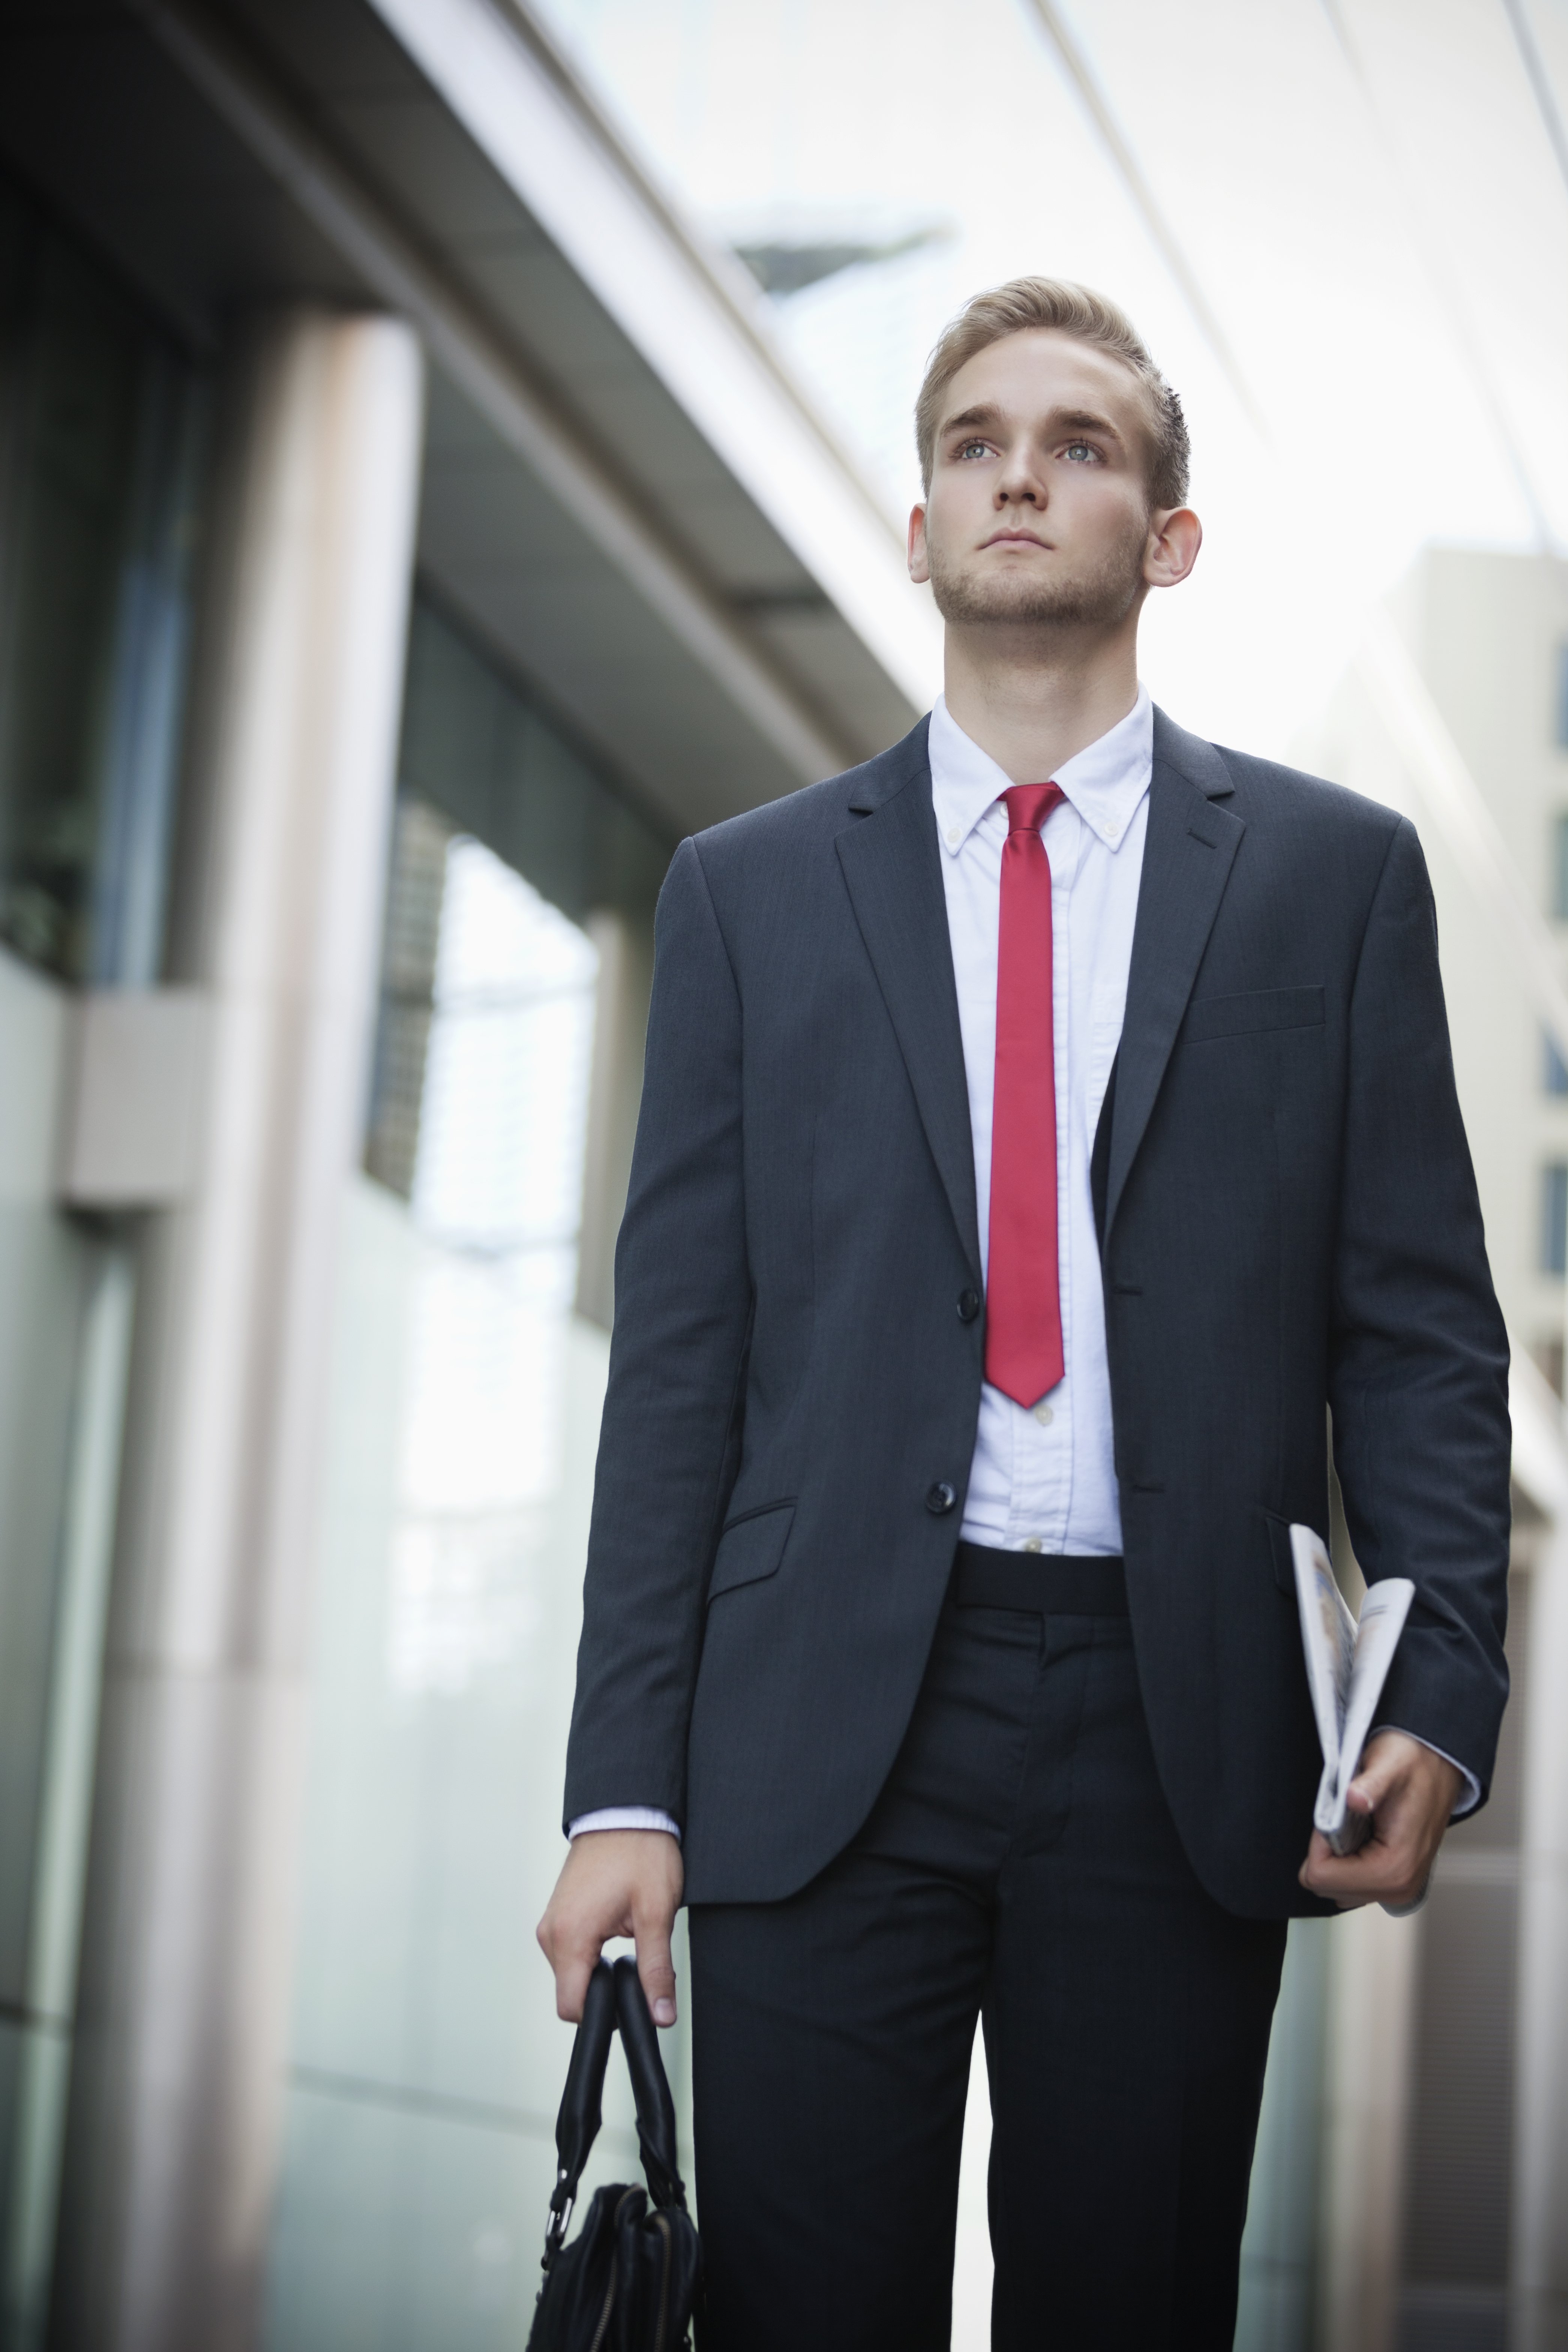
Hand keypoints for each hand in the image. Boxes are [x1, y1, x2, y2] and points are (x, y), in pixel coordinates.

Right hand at [537, 1829, 684, 2025]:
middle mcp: (551, 1932)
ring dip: (597, 1970)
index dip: (603, 2014)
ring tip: (628, 1938)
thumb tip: (660, 2014)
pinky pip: (569, 1951)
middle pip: (570, 1992)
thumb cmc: (640, 1852)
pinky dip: (590, 1953)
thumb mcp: (656, 1914)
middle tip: (637, 1963)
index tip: (630, 2000)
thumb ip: (656, 1970)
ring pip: (570, 1973)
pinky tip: (615, 1930)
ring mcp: (551, 1922)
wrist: (626, 1809)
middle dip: (603, 1990)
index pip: (572, 2007)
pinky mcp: (557, 1914)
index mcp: (570, 1935)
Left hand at [1298, 1729, 1461, 1909]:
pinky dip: (1346, 1859)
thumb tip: (1355, 1799)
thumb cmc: (1413, 1763)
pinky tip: (1362, 1833)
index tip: (1336, 1816)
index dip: (1318, 1842)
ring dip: (1335, 1856)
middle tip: (1346, 1819)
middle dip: (1326, 1851)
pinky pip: (1350, 1882)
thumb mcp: (1388, 1765)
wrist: (1437, 1764)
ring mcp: (1397, 1888)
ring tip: (1356, 1825)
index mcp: (1394, 1869)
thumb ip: (1371, 1784)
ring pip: (1335, 1886)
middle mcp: (1398, 1888)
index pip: (1321, 1877)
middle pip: (1326, 1886)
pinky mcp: (1393, 1882)